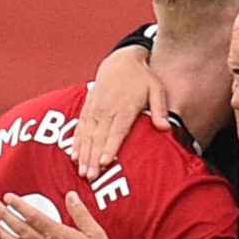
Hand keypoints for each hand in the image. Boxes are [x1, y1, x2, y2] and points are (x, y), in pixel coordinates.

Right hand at [73, 45, 168, 180]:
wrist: (121, 62)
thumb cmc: (142, 78)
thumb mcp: (157, 89)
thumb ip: (160, 109)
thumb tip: (165, 128)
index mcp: (124, 108)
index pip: (116, 131)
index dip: (110, 147)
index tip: (105, 162)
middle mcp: (107, 110)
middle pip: (99, 138)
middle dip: (94, 158)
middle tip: (92, 177)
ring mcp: (95, 110)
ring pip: (87, 136)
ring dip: (84, 155)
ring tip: (83, 173)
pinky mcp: (87, 109)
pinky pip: (80, 129)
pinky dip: (76, 143)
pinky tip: (74, 157)